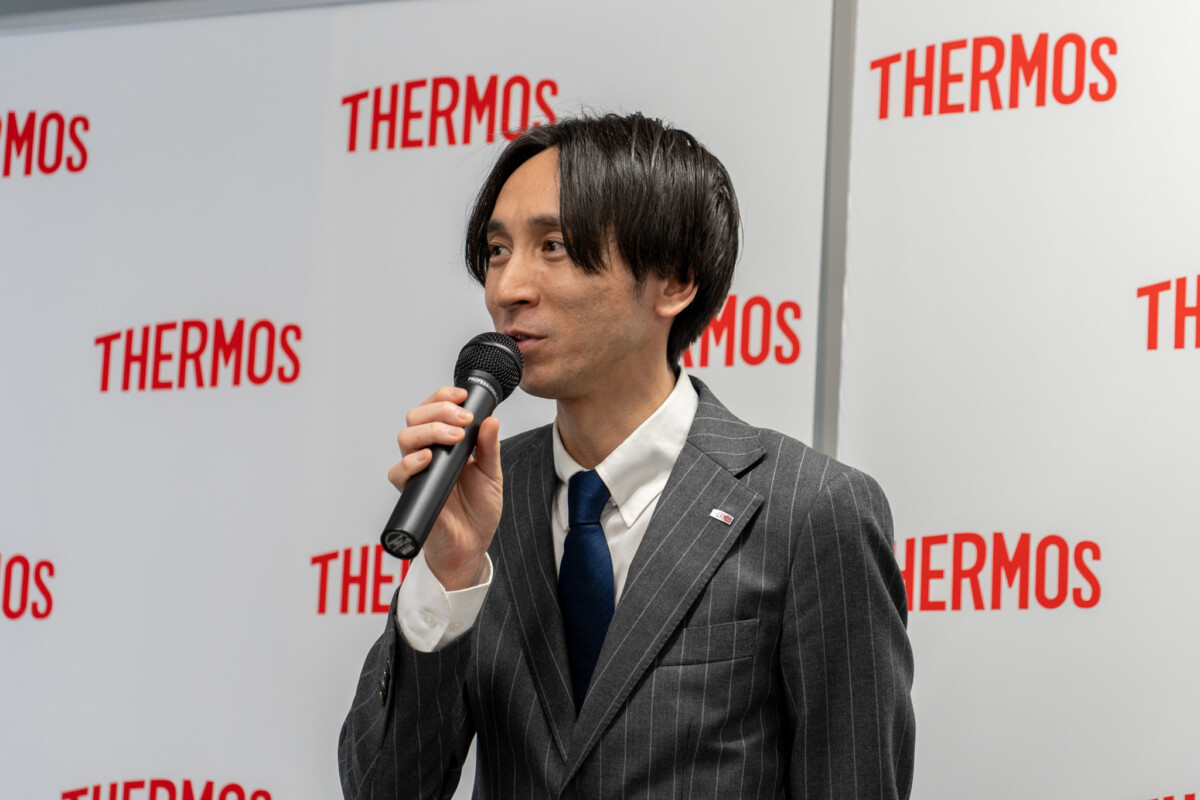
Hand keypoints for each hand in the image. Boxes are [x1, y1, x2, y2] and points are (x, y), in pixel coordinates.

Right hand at [388, 386, 502, 590]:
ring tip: (454, 438)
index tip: (463, 395)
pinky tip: (427, 459)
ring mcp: (417, 472)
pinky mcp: (411, 493)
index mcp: (445, 443)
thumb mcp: (491, 474)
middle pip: (415, 417)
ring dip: (430, 431)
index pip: (434, 409)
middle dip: (439, 411)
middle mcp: (427, 453)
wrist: (472, 545)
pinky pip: (398, 473)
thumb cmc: (478, 509)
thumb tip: (491, 419)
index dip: (443, 397)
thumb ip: (489, 447)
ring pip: (405, 438)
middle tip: (463, 420)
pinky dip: (410, 462)